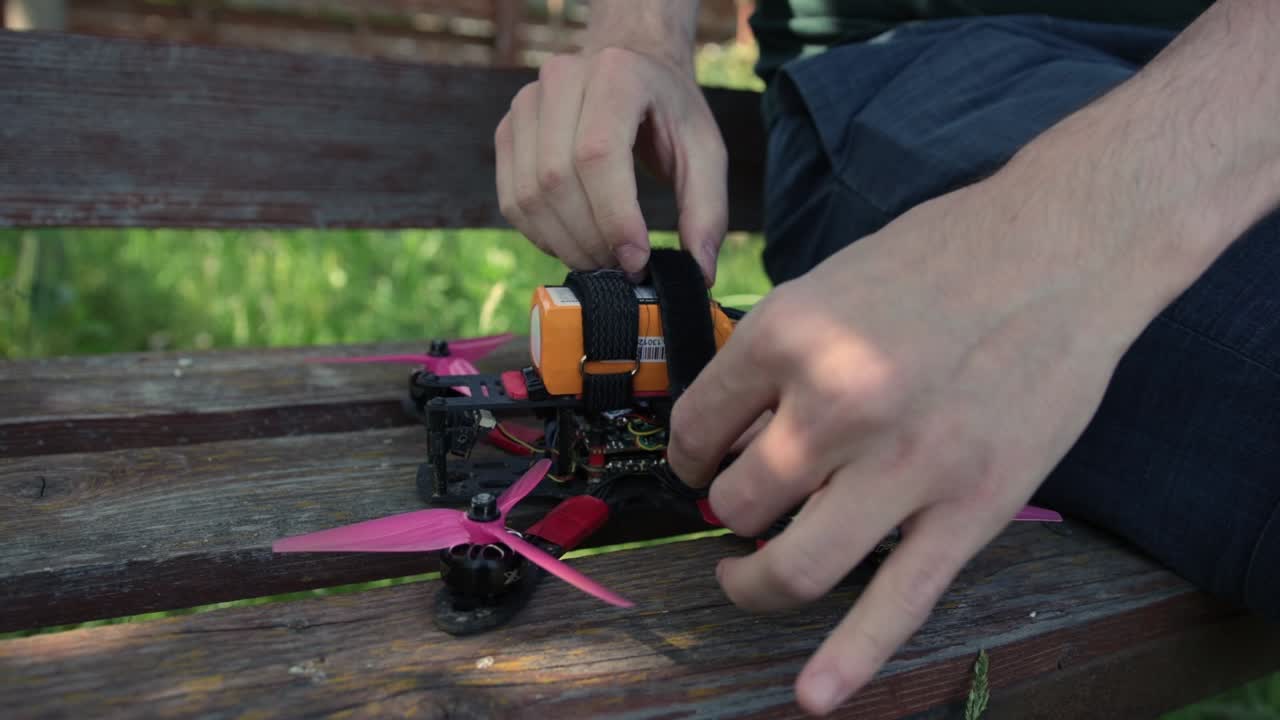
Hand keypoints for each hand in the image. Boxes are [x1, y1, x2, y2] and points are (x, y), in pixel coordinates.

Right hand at [493, 10, 727, 283]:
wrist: (632, 69)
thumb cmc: (670, 112)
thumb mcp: (705, 152)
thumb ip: (707, 211)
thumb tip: (699, 274)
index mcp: (616, 73)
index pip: (597, 154)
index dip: (613, 217)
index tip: (637, 260)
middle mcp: (561, 78)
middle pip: (557, 178)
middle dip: (590, 239)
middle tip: (623, 269)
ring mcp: (526, 104)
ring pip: (529, 195)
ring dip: (565, 244)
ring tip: (603, 261)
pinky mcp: (508, 132)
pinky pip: (513, 201)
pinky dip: (542, 236)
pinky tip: (575, 244)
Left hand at [667, 169, 1158, 713]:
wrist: (1061, 249)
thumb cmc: (942, 254)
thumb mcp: (829, 280)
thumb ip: (776, 356)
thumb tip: (731, 425)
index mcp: (787, 337)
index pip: (694, 429)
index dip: (688, 456)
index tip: (700, 461)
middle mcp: (834, 405)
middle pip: (736, 503)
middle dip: (725, 512)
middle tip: (738, 505)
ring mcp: (903, 465)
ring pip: (792, 564)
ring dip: (754, 582)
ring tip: (747, 575)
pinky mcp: (968, 508)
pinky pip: (897, 602)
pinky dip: (851, 658)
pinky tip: (815, 695)